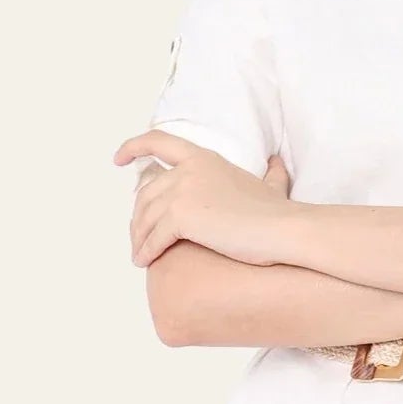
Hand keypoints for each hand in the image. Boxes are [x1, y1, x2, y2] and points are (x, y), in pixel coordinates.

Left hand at [114, 131, 294, 266]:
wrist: (283, 229)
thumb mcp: (270, 184)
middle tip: (137, 235)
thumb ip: (270, 173)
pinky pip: (153, 238)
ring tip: (139, 254)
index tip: (119, 159)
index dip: (134, 147)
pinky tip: (145, 262)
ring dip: (139, 238)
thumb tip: (277, 162)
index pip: (160, 142)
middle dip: (138, 216)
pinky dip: (146, 251)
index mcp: (204, 158)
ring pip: (145, 217)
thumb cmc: (278, 213)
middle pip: (146, 192)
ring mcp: (183, 192)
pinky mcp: (181, 217)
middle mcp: (188, 170)